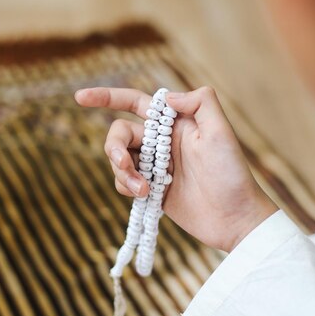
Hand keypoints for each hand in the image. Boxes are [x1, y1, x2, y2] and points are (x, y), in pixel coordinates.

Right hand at [74, 86, 277, 251]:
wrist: (235, 218)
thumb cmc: (232, 174)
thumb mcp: (221, 132)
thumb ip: (199, 103)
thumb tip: (166, 97)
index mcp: (175, 122)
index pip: (135, 102)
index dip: (106, 97)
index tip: (79, 97)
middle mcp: (162, 141)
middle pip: (120, 133)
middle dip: (114, 147)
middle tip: (125, 165)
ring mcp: (156, 166)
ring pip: (119, 160)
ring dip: (123, 173)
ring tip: (144, 189)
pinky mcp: (152, 189)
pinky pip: (124, 182)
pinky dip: (126, 187)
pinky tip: (145, 195)